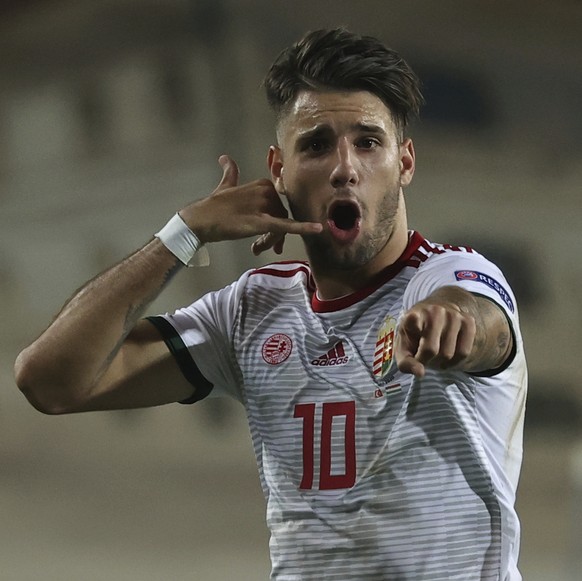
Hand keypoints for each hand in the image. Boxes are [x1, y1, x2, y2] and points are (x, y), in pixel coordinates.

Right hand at [180, 155, 321, 248]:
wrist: (201, 219)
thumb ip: (230, 173)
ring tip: (256, 247)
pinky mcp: (264, 222)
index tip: (263, 236)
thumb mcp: (225, 186)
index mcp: (262, 184)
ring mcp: (266, 206)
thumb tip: (225, 158)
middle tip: (258, 246)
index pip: (278, 207)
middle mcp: (267, 192)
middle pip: (281, 218)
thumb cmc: (213, 206)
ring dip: (271, 241)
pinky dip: (304, 227)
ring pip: (280, 228)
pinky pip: (287, 225)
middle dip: (272, 235)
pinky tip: (318, 230)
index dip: (273, 222)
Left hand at [394, 301, 476, 377]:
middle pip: (431, 350)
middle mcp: (434, 311)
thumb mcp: (404, 349)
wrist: (432, 319)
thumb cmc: (414, 337)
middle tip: (424, 358)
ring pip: (449, 353)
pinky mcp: (468, 321)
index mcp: (413, 315)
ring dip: (441, 362)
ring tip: (435, 356)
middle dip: (426, 361)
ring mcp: (453, 315)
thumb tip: (420, 373)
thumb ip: (406, 363)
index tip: (414, 322)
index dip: (413, 323)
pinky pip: (464, 352)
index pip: (413, 319)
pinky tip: (447, 358)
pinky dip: (455, 361)